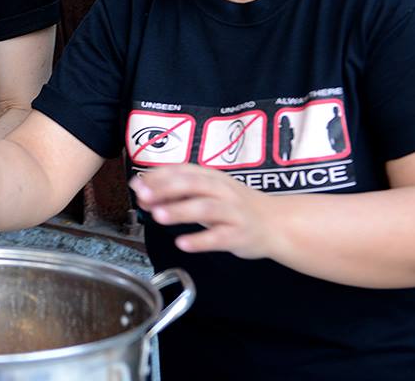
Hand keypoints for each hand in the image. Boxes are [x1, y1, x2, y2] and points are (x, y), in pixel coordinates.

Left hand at [129, 165, 279, 258]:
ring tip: (158, 215)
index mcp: (211, 177)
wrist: (277, 223)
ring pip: (205, 208)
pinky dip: (200, 240)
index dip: (158, 175)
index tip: (137, 183)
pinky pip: (219, 237)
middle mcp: (222, 191)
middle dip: (165, 189)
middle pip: (192, 184)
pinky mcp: (239, 234)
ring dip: (180, 211)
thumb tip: (142, 190)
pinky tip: (183, 243)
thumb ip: (176, 192)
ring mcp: (232, 212)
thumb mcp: (208, 193)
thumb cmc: (235, 207)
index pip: (182, 170)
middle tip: (143, 196)